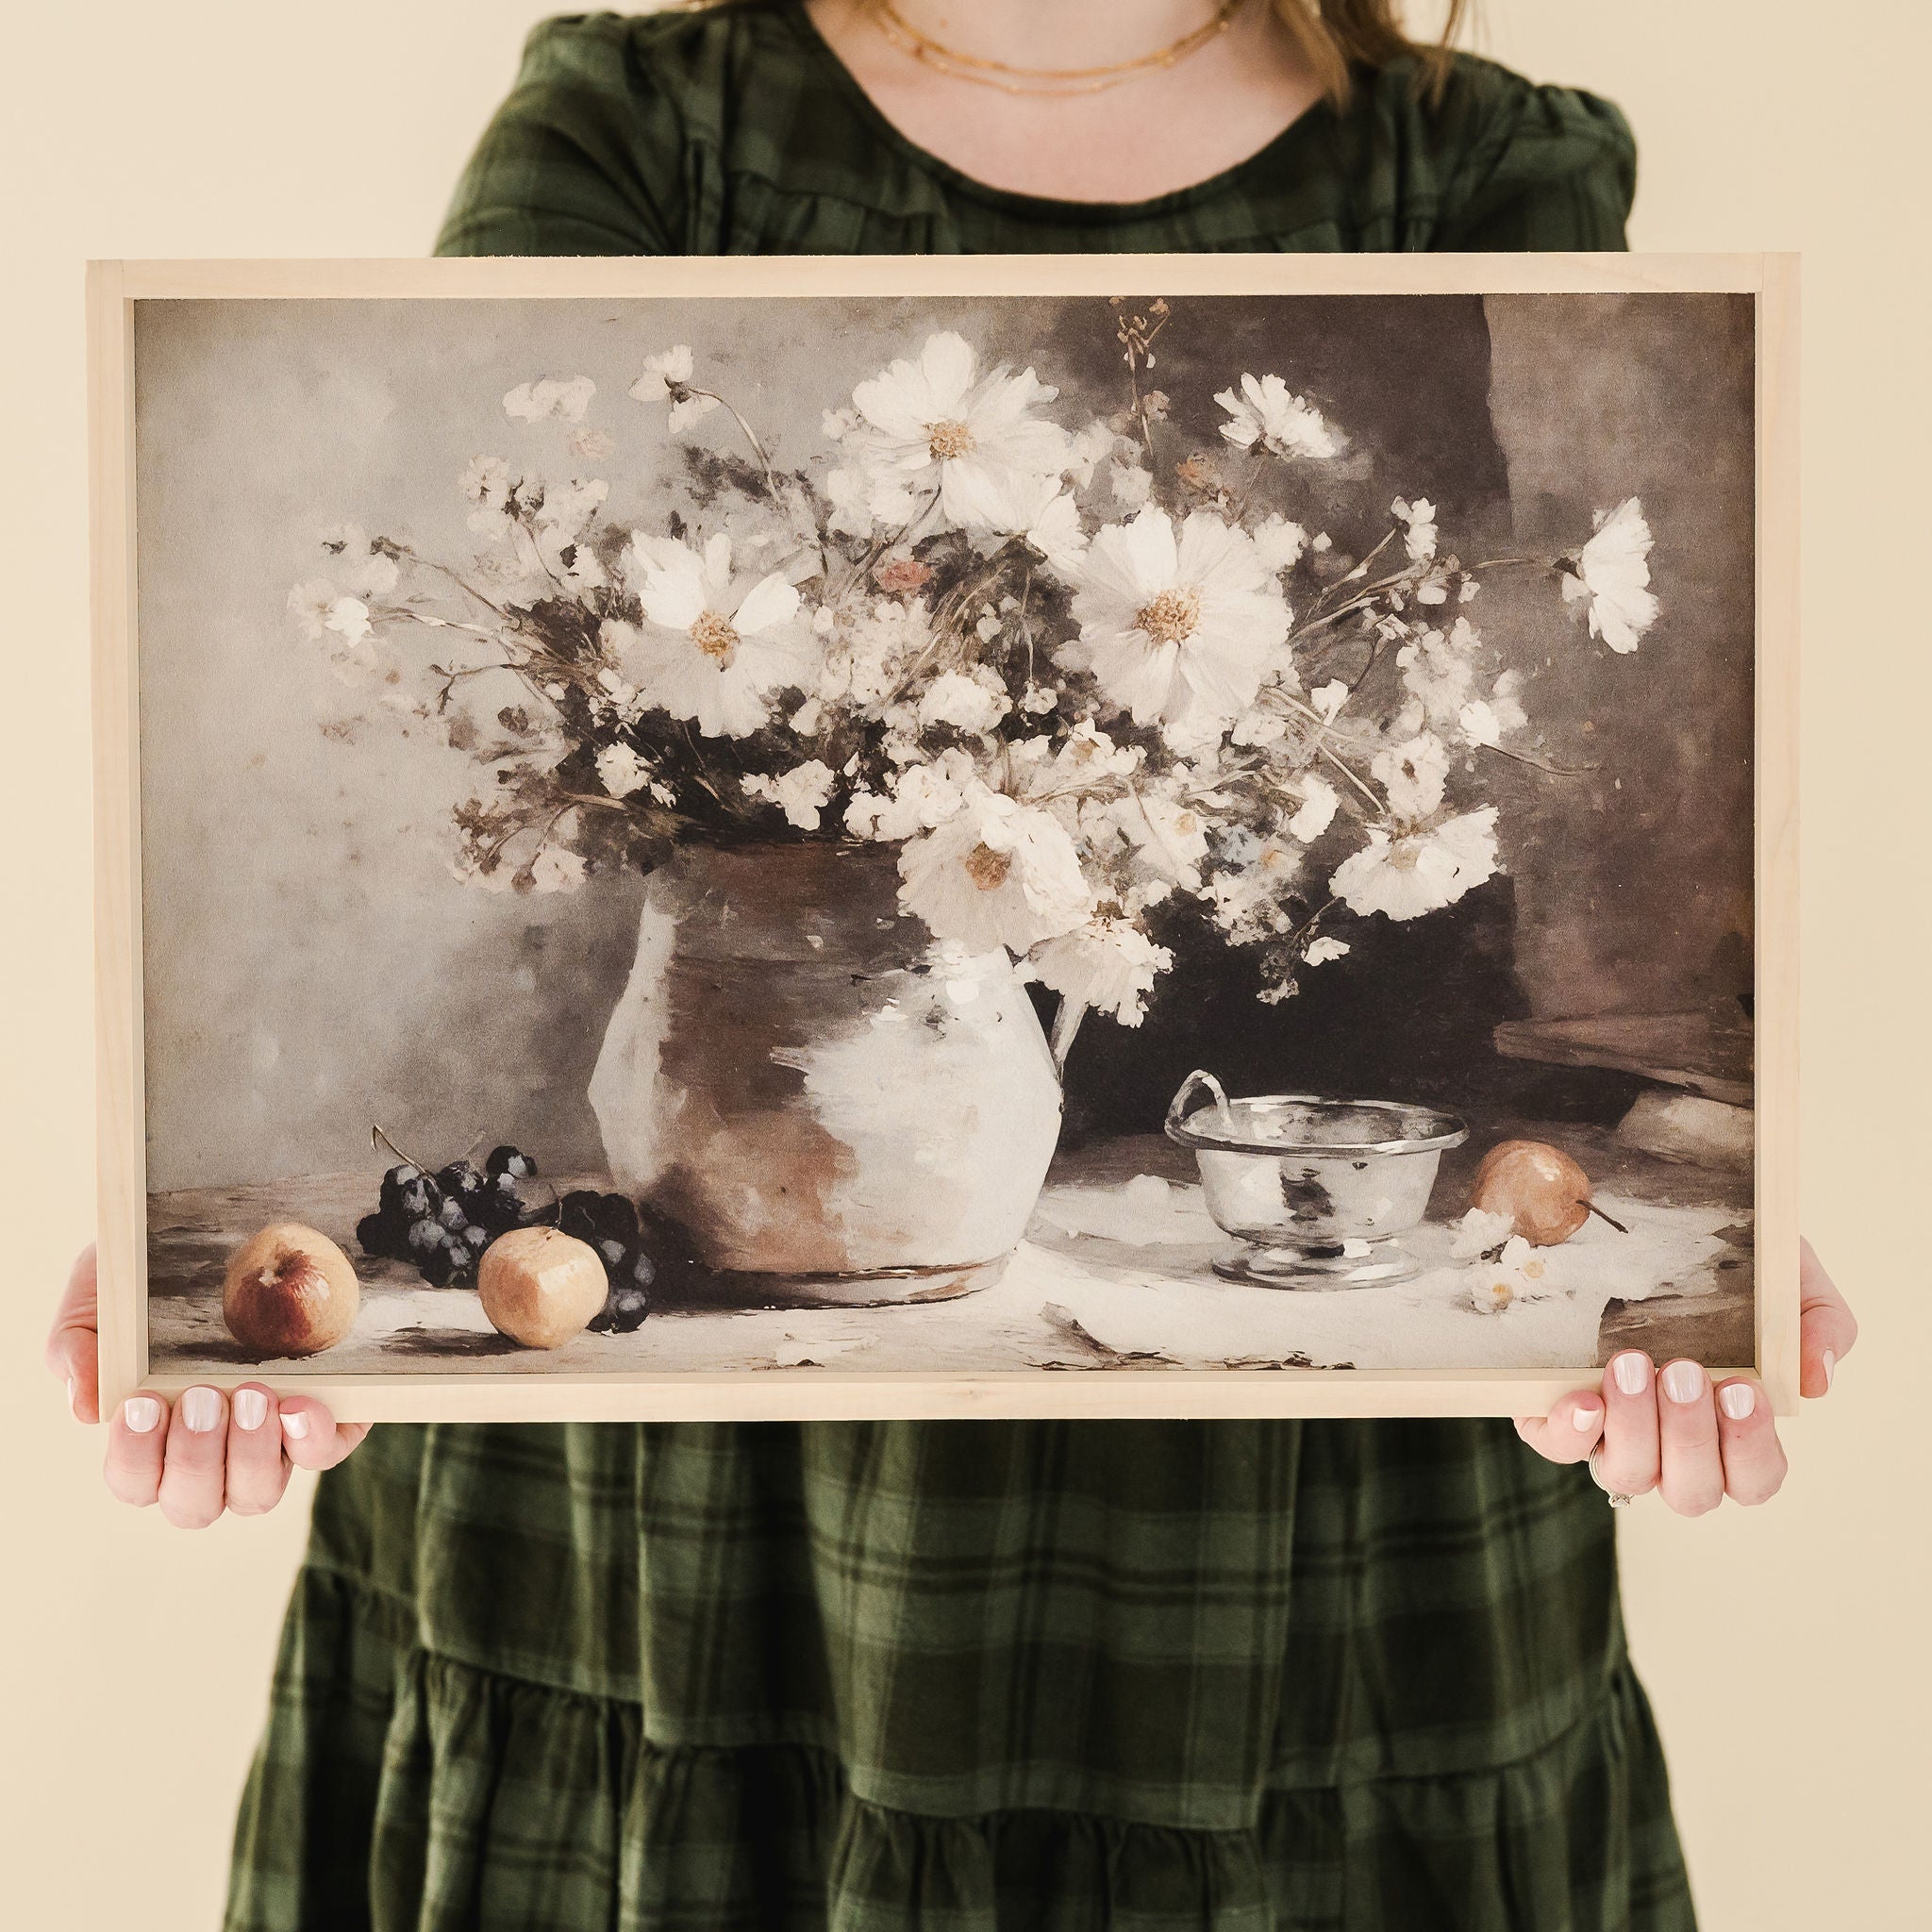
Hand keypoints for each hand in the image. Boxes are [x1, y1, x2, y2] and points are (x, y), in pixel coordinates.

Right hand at [45, 1244, 369, 1526]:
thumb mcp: (103, 1294)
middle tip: (201, 1399)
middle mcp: (211, 1458)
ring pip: (255, 1494)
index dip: (136, 1458)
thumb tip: (87, 1408)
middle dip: (194, 1458)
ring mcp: (269, 1446)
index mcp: (153, 1440)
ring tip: (251, 1395)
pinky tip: (299, 1406)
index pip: (135, 1482)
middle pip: (194, 1505)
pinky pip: (321, 1455)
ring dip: (249, 1454)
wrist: (234, 1231)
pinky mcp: (323, 1423)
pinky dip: (310, 1440)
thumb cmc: (155, 1275)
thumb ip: (76, 1346)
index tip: (142, 1403)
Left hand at [1514, 1239, 1854, 1513]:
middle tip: (1685, 1372)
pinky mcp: (1560, 1418)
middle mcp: (1675, 1451)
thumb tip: (1815, 1379)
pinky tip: (1584, 1399)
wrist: (1648, 1228)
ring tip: (1632, 1363)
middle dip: (1691, 1435)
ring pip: (1629, 1473)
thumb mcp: (1788, 1281)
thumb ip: (1819, 1324)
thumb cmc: (1732, 1273)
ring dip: (1635, 1425)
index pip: (1755, 1478)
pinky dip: (1571, 1431)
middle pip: (1692, 1490)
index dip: (1751, 1448)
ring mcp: (1615, 1440)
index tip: (1744, 1388)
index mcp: (1734, 1434)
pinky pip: (1560, 1447)